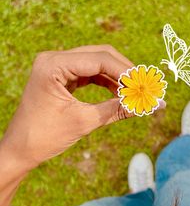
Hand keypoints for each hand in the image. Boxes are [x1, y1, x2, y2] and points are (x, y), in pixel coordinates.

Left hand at [0, 45, 164, 170]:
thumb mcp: (85, 122)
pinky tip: (121, 94)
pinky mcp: (60, 76)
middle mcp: (54, 59)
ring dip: (118, 77)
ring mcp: (56, 66)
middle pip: (100, 55)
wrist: (20, 150)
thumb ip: (119, 109)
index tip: (147, 87)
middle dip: (125, 72)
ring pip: (97, 63)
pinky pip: (89, 73)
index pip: (100, 59)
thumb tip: (153, 106)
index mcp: (53, 65)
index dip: (127, 72)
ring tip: (136, 94)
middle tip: (146, 88)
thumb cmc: (45, 137)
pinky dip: (106, 83)